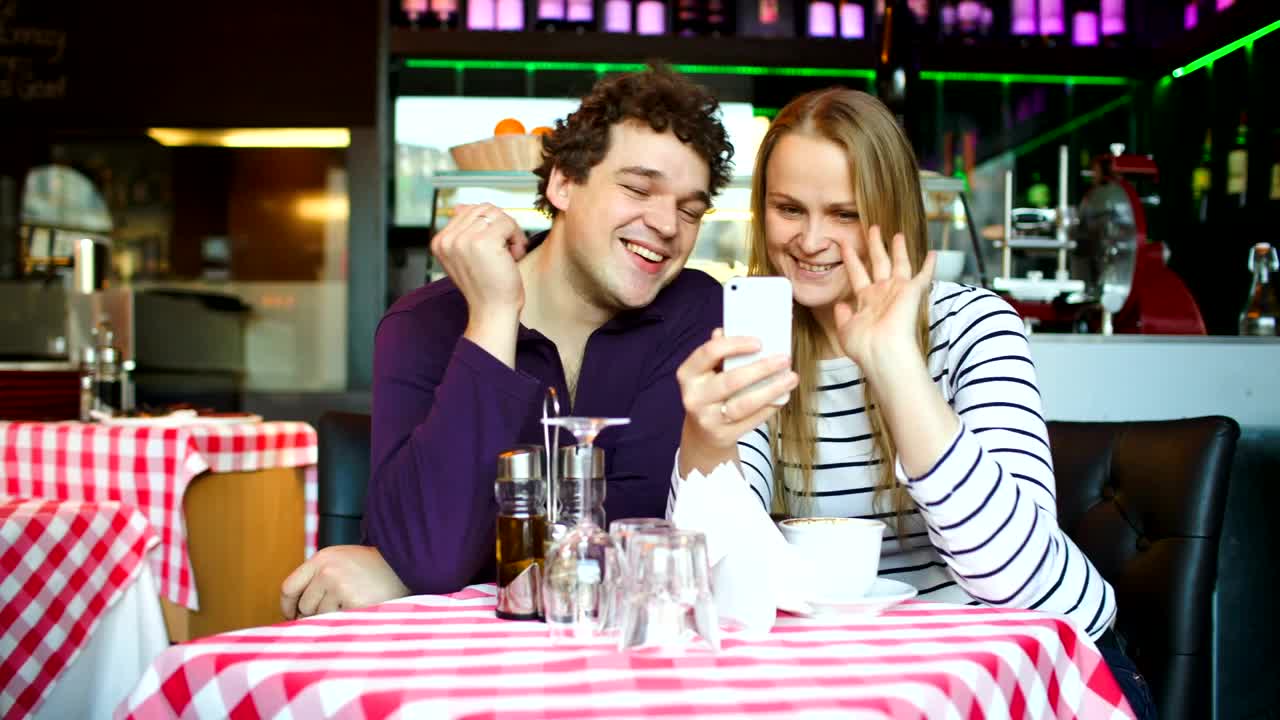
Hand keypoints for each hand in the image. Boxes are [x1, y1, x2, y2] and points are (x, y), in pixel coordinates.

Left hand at [280, 545, 409, 619]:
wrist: (405, 565)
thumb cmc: (372, 568)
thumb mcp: (341, 561)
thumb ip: (318, 577)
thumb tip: (296, 613)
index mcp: (321, 558)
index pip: (289, 588)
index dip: (288, 606)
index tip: (293, 616)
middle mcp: (327, 571)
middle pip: (304, 606)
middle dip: (316, 613)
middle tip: (337, 609)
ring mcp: (340, 586)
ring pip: (321, 617)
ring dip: (334, 618)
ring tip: (354, 604)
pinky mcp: (353, 602)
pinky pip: (337, 623)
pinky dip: (347, 622)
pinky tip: (360, 610)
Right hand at [430, 202, 528, 317]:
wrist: (493, 312)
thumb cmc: (488, 287)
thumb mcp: (468, 256)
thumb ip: (463, 231)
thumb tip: (460, 206)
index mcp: (440, 241)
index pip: (470, 210)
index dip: (491, 226)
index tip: (497, 249)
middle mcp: (447, 239)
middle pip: (484, 209)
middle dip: (502, 227)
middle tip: (508, 251)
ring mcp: (462, 240)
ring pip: (498, 215)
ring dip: (511, 233)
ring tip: (510, 255)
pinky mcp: (481, 242)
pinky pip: (508, 223)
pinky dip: (517, 239)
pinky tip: (514, 257)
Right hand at [676, 329, 797, 474]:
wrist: (702, 432)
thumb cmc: (710, 391)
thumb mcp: (707, 371)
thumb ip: (718, 352)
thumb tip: (727, 329)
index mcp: (688, 374)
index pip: (710, 352)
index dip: (735, 345)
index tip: (759, 342)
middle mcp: (694, 397)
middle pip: (731, 380)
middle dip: (762, 369)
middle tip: (785, 359)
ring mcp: (708, 419)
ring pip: (744, 404)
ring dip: (772, 390)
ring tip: (791, 378)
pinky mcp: (723, 435)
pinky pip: (752, 420)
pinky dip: (770, 407)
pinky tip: (783, 396)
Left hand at [833, 226, 935, 375]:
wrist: (882, 351)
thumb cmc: (863, 345)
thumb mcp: (846, 329)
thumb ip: (843, 315)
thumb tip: (841, 305)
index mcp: (866, 301)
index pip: (857, 274)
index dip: (851, 259)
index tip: (843, 244)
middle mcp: (883, 294)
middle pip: (878, 262)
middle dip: (875, 245)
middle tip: (872, 228)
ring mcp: (898, 292)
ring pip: (899, 263)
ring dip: (898, 249)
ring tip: (898, 234)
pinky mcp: (912, 292)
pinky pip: (923, 276)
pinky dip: (929, 266)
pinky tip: (933, 254)